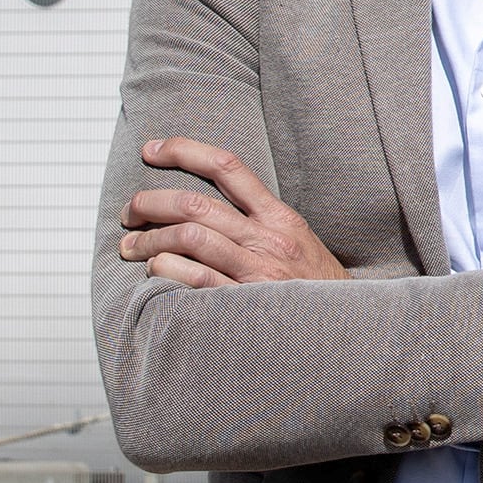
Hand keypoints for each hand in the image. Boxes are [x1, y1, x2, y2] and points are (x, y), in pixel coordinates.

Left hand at [123, 139, 350, 289]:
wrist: (352, 333)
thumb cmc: (316, 291)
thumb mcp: (299, 244)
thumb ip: (260, 224)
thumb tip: (207, 210)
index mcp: (280, 218)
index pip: (228, 167)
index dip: (183, 150)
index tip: (151, 149)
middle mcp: (268, 240)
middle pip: (195, 204)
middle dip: (149, 202)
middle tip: (130, 212)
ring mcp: (257, 273)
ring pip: (188, 238)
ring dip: (148, 241)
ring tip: (131, 249)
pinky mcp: (244, 305)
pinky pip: (194, 279)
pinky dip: (165, 270)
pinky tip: (155, 272)